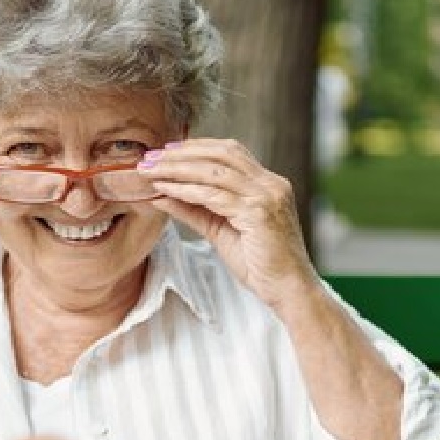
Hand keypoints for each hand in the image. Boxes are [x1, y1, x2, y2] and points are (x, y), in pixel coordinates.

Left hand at [139, 138, 318, 311]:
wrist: (289, 291)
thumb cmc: (259, 265)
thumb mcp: (221, 231)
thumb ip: (195, 210)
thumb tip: (162, 195)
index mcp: (267, 183)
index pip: (230, 152)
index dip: (196, 148)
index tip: (165, 151)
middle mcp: (271, 183)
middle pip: (222, 154)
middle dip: (182, 153)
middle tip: (150, 158)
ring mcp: (266, 196)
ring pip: (215, 171)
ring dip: (178, 168)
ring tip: (150, 171)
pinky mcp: (259, 213)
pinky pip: (215, 196)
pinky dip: (187, 190)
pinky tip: (166, 190)